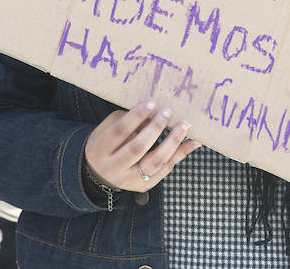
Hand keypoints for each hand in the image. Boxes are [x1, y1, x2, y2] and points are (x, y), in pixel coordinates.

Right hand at [84, 100, 200, 192]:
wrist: (97, 174)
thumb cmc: (105, 142)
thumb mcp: (108, 127)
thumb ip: (127, 120)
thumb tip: (153, 112)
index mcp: (100, 148)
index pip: (120, 131)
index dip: (136, 116)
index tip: (152, 103)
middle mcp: (113, 167)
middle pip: (137, 148)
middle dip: (155, 129)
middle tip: (168, 112)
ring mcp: (128, 180)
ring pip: (153, 164)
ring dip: (172, 143)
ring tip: (184, 126)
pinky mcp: (142, 186)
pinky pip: (163, 171)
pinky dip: (179, 156)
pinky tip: (192, 143)